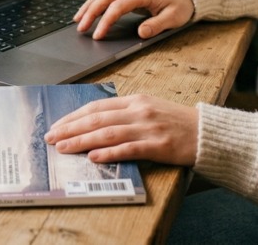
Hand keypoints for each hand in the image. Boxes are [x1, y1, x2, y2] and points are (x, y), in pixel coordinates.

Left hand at [44, 94, 198, 164]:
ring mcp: (148, 127)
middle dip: (70, 128)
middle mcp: (139, 111)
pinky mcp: (158, 145)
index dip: (74, 116)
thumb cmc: (177, 123)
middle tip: (51, 137)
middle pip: (97, 119)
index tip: (57, 125)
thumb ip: (126, 114)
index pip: (97, 107)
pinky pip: (128, 149)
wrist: (206, 133)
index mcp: (135, 100)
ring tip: (64, 147)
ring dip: (82, 140)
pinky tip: (94, 157)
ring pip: (108, 133)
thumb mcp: (150, 109)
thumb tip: (96, 123)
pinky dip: (109, 153)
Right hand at [73, 0, 193, 39]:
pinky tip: (86, 12)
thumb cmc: (179, 6)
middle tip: (81, 29)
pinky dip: (94, 3)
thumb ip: (157, 25)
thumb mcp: (174, 18)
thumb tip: (141, 32)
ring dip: (88, 6)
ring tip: (77, 20)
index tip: (98, 35)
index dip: (106, 21)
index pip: (118, 7)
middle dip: (90, 12)